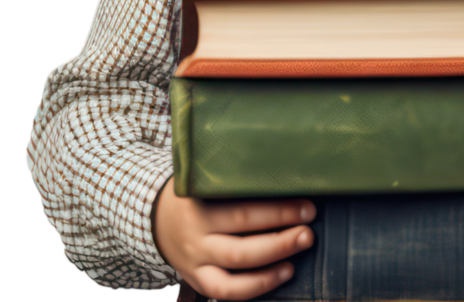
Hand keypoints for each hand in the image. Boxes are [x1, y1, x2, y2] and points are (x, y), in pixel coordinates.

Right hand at [152, 176, 315, 300]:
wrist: (154, 218)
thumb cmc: (194, 194)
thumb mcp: (205, 180)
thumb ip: (234, 179)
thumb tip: (286, 173)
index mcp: (197, 206)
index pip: (241, 212)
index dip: (276, 212)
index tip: (307, 206)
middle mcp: (195, 236)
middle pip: (240, 244)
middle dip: (280, 239)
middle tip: (308, 230)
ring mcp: (194, 262)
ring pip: (234, 269)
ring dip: (272, 261)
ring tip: (300, 248)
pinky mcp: (196, 279)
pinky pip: (225, 291)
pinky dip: (256, 287)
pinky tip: (283, 274)